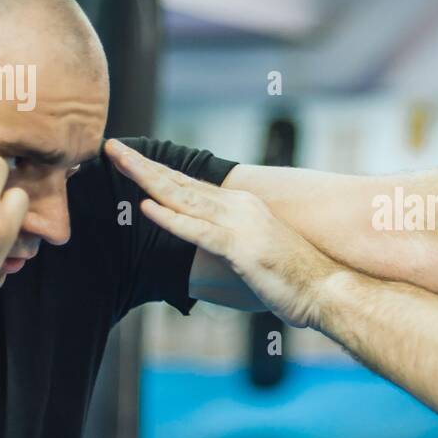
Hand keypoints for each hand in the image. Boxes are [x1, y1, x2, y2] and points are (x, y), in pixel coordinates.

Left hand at [106, 140, 338, 327]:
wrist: (326, 290)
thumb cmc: (293, 279)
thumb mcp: (256, 253)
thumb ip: (231, 245)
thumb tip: (209, 252)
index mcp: (241, 206)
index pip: (189, 184)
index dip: (157, 171)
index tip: (129, 159)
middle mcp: (239, 207)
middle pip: (180, 182)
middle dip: (142, 165)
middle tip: (111, 147)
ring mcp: (240, 225)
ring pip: (184, 199)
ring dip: (148, 180)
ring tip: (119, 162)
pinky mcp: (241, 249)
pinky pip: (198, 232)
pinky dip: (171, 220)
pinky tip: (146, 208)